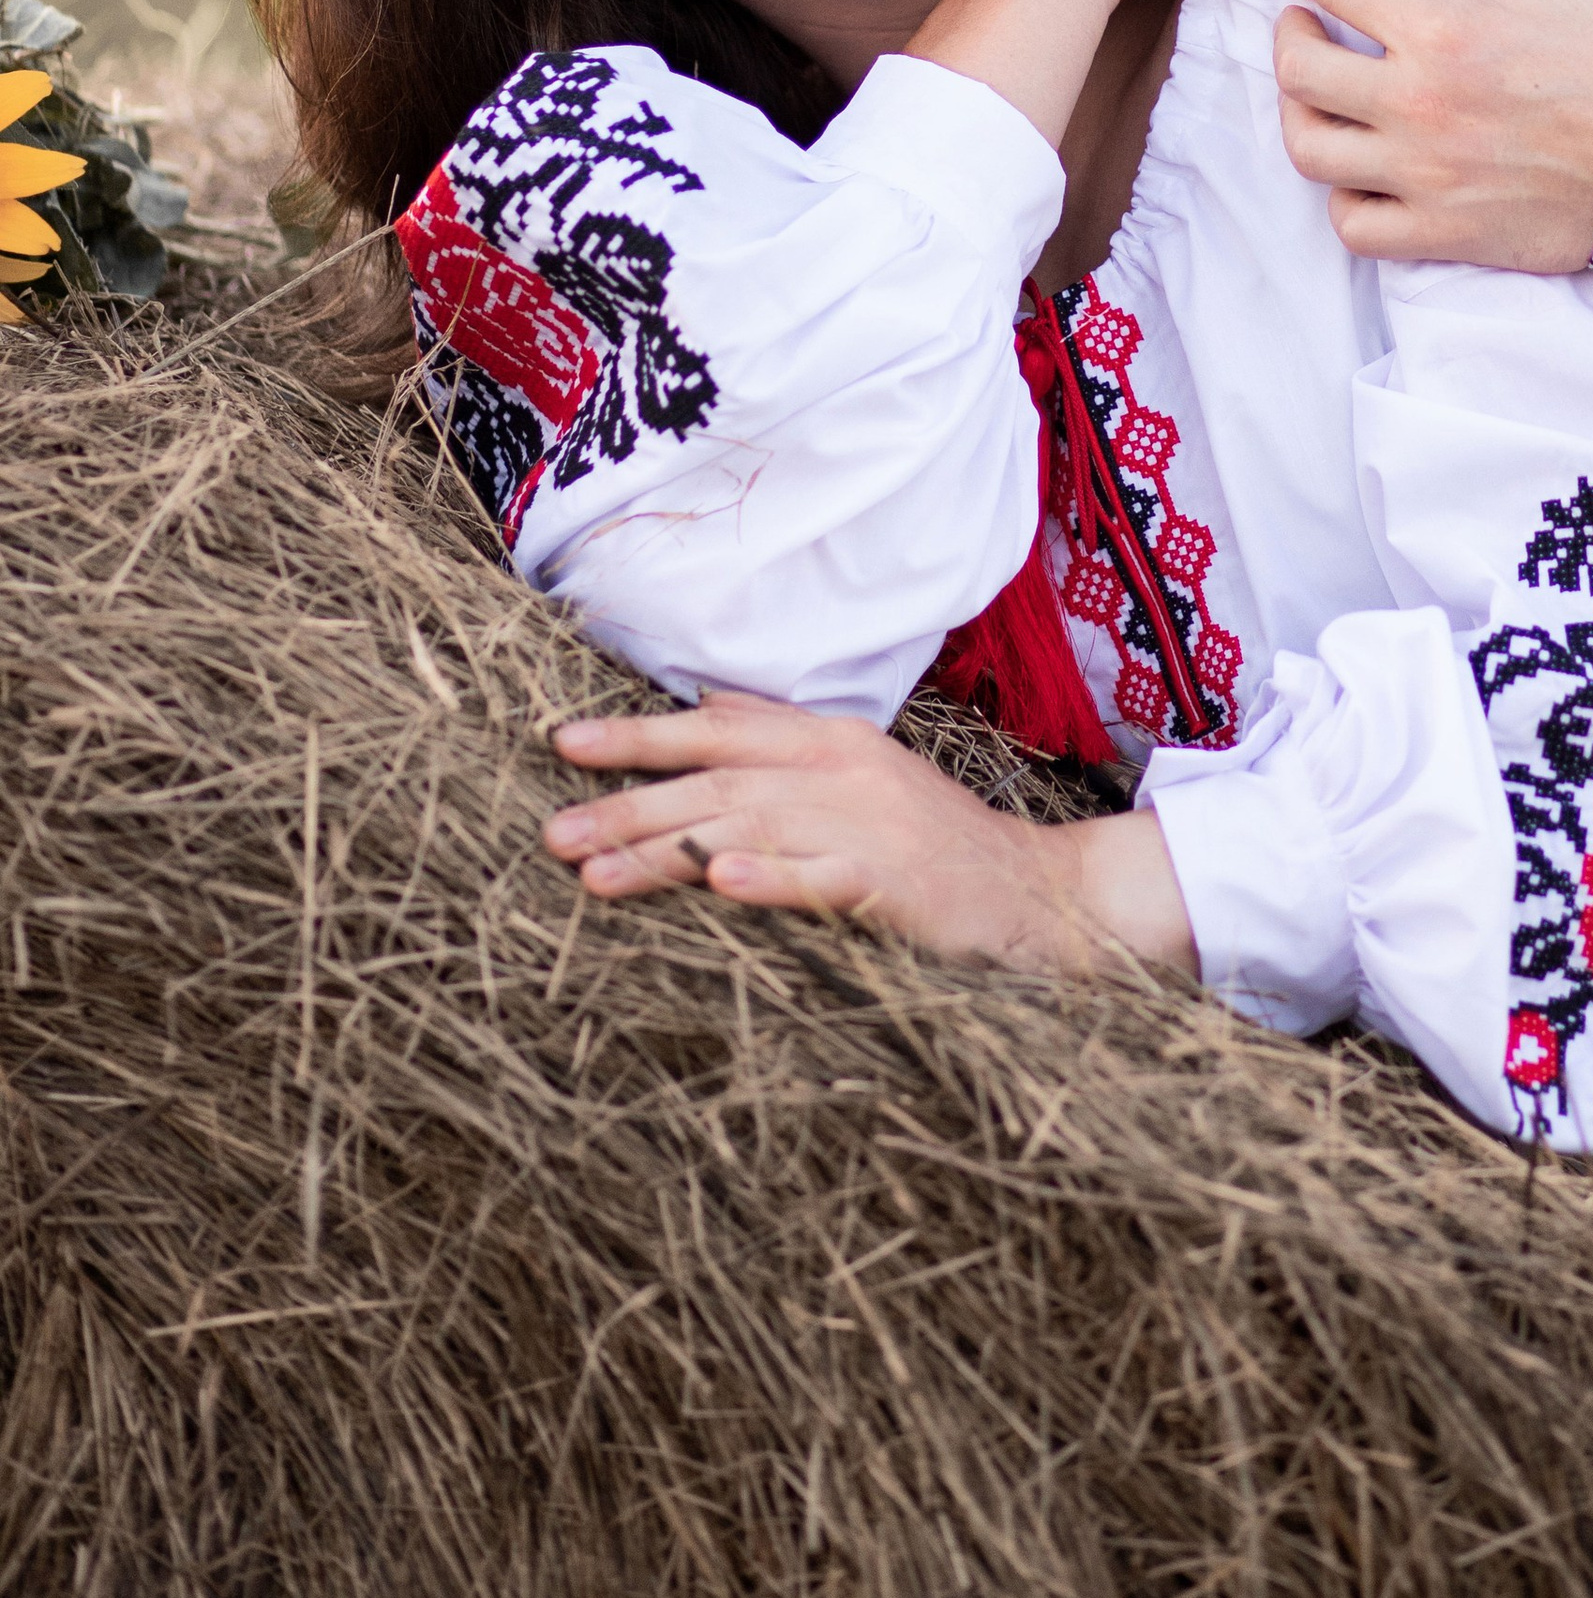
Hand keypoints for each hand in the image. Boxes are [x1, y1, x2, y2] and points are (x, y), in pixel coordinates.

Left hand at [544, 693, 1197, 973]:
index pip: (718, 728)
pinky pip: (821, 880)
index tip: (564, 744)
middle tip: (551, 835)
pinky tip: (720, 885)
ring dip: (667, 851)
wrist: (1037, 892)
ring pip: (749, 829)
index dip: (641, 734)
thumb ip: (782, 743)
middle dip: (628, 805)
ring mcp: (868, 825)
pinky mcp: (895, 883)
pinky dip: (770, 879)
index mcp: (828, 740)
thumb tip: (705, 706)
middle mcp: (842, 771)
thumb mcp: (857, 774)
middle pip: (717, 782)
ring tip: (597, 873)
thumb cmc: (931, 843)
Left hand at [1275, 0, 1592, 267]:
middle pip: (1299, 69)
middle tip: (1301, 22)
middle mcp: (1419, 104)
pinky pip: (1354, 227)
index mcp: (1442, 27)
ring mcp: (1426, 175)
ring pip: (1311, 150)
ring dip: (1301, 117)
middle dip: (1289, 35)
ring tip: (1317, 96)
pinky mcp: (1444, 233)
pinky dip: (1344, 201)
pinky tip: (1360, 173)